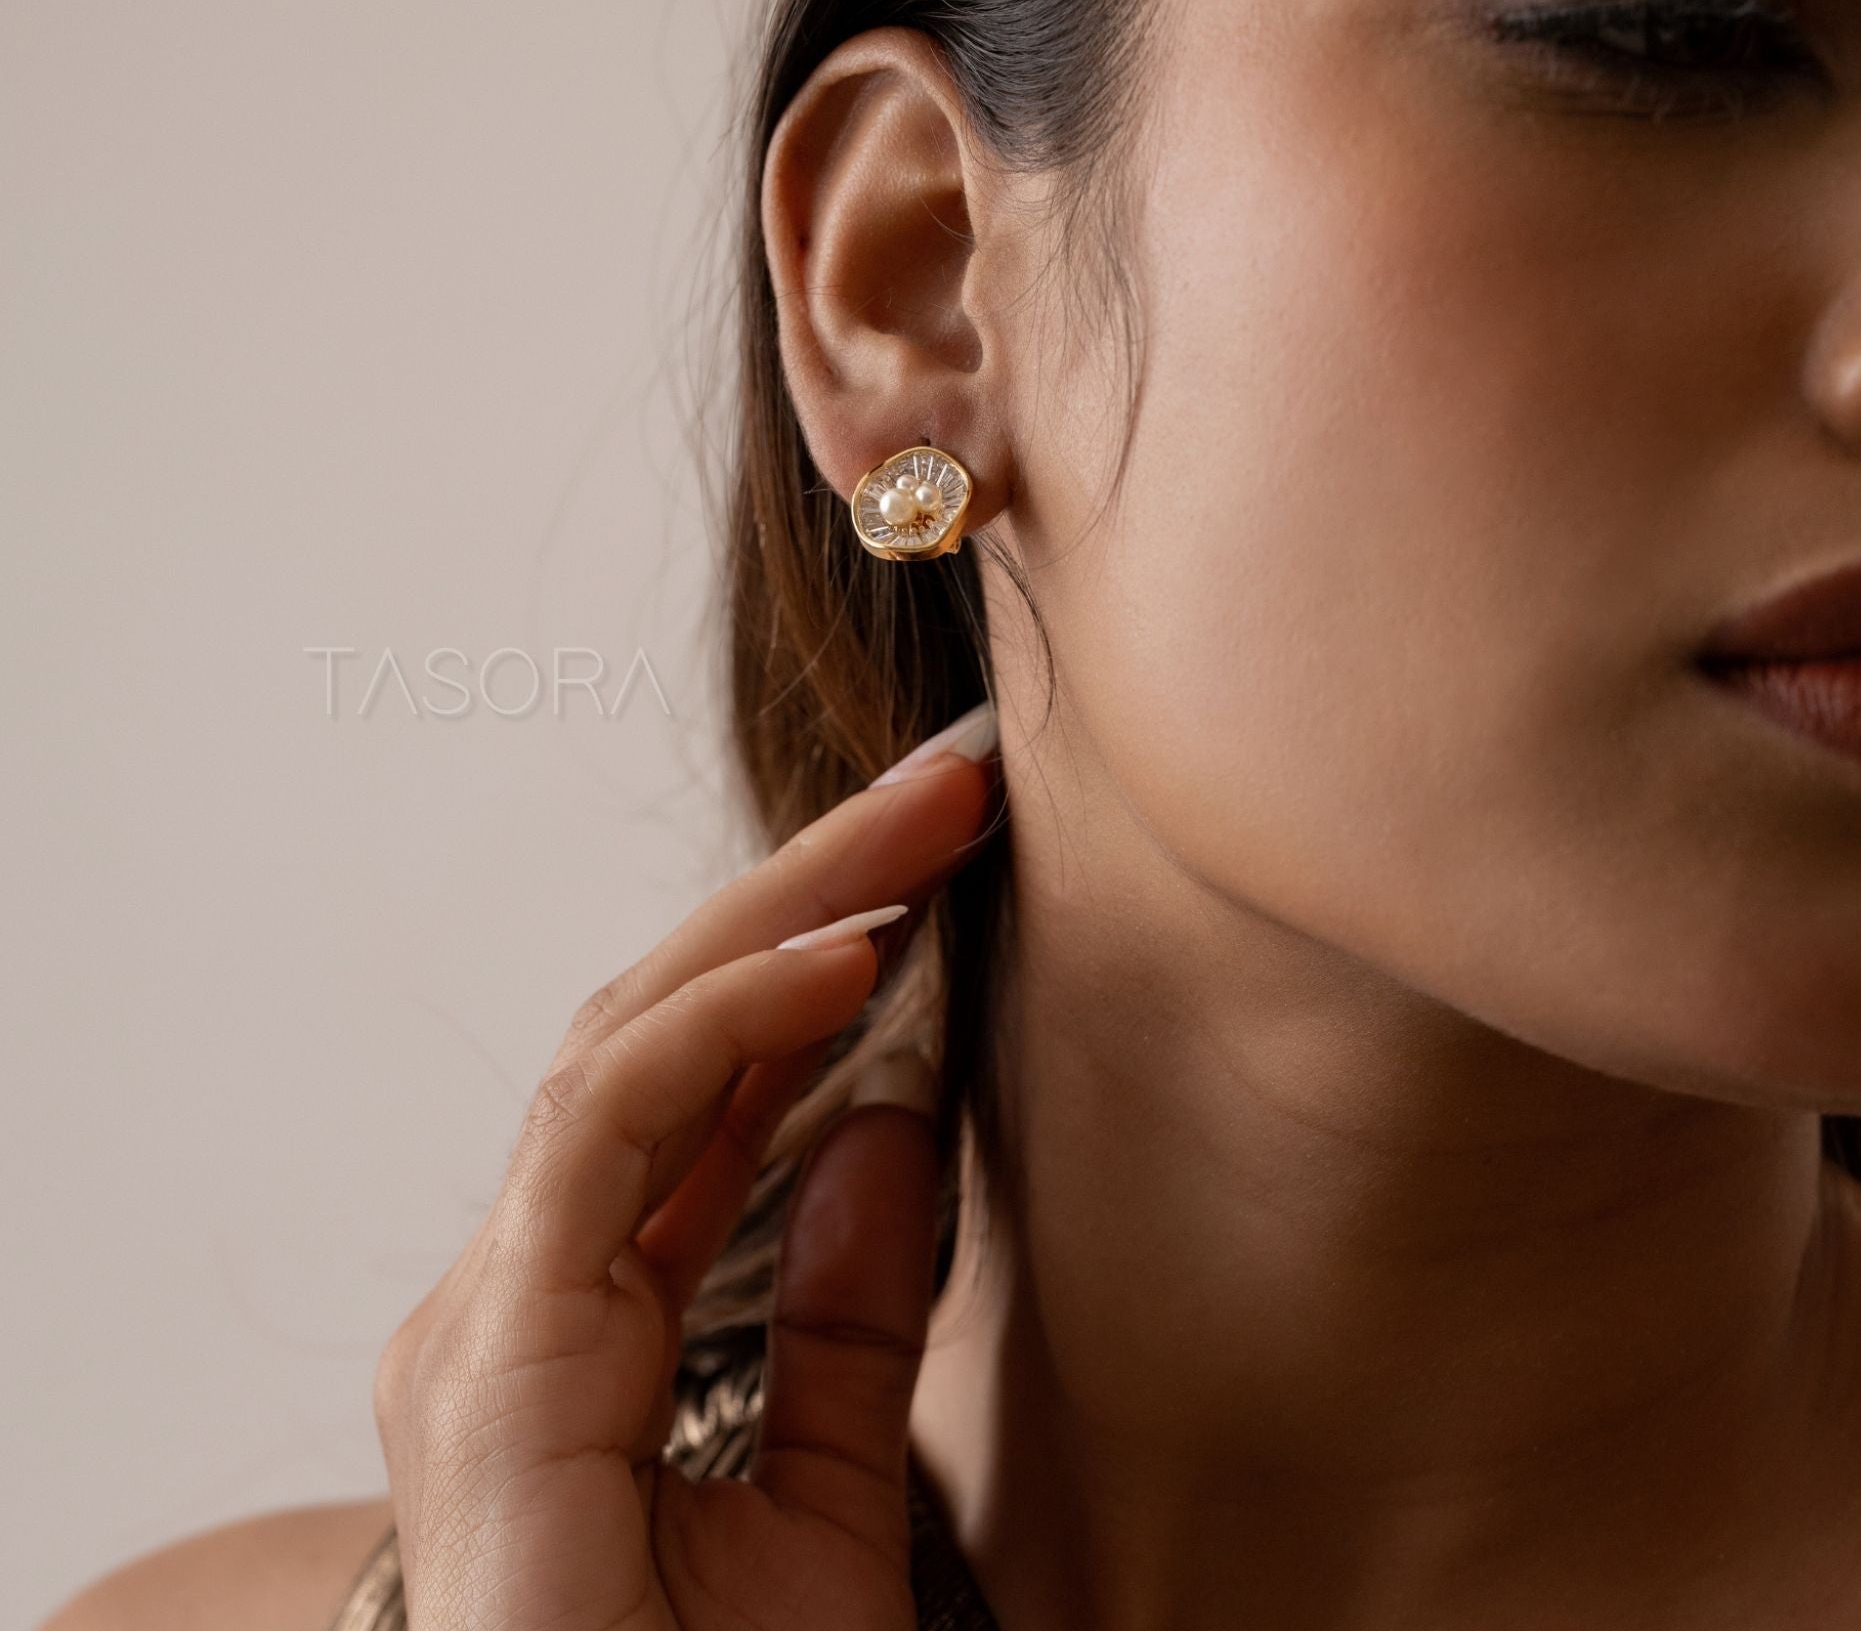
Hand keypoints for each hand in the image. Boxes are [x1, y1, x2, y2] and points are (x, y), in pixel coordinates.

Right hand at [372, 730, 998, 1630]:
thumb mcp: (832, 1491)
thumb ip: (852, 1311)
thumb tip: (895, 1117)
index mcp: (591, 1307)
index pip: (714, 1070)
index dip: (829, 940)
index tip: (951, 852)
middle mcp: (522, 1282)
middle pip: (672, 1017)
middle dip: (816, 882)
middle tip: (948, 783)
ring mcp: (493, 1308)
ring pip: (634, 1032)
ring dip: (788, 908)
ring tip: (921, 824)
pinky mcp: (493, 1351)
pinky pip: (608, 1123)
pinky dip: (729, 1023)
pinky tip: (852, 959)